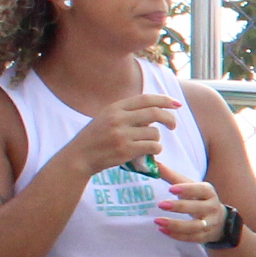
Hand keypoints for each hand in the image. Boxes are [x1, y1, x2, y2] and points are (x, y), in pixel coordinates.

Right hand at [58, 88, 179, 180]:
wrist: (79, 157)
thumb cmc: (95, 138)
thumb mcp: (106, 118)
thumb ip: (127, 113)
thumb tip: (156, 110)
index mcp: (114, 108)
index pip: (145, 99)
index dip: (164, 100)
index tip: (177, 104)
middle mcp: (118, 119)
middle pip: (155, 113)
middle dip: (169, 119)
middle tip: (173, 126)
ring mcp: (121, 135)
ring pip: (155, 133)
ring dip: (157, 139)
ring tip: (149, 144)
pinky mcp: (125, 150)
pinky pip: (152, 147)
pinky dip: (156, 150)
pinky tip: (149, 152)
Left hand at [155, 178, 227, 243]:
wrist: (219, 220)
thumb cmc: (199, 199)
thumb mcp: (189, 186)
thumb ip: (172, 176)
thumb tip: (153, 163)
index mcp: (209, 193)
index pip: (201, 190)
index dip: (187, 189)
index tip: (171, 189)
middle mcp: (212, 208)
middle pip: (197, 208)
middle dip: (179, 207)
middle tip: (160, 204)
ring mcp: (210, 224)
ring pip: (195, 226)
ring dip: (176, 225)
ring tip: (157, 221)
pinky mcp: (205, 236)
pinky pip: (191, 237)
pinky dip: (176, 235)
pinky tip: (162, 230)